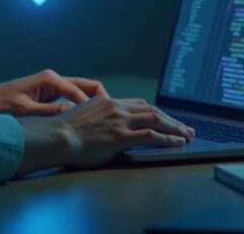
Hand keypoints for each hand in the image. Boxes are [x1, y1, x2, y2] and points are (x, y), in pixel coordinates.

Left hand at [0, 69, 107, 115]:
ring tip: (100, 122)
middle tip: (109, 119)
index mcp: (50, 80)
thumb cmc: (0, 104)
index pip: (81, 91)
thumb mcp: (25, 110)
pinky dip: (80, 107)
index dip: (94, 106)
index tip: (104, 121)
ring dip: (90, 105)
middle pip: (86, 87)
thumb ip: (50, 111)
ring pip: (80, 92)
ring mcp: (52, 85)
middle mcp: (54, 79)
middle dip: (99, 101)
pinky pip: (71, 98)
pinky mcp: (49, 93)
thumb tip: (74, 113)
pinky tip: (84, 122)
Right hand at [15, 95, 194, 173]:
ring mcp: (120, 121)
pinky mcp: (121, 136)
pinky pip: (151, 135)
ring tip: (187, 135)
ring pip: (156, 119)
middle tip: (185, 128)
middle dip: (172, 119)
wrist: (57, 137)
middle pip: (152, 110)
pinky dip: (167, 138)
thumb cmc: (64, 131)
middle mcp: (116, 108)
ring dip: (175, 128)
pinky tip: (176, 142)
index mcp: (107, 102)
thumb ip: (97, 116)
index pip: (139, 104)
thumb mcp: (82, 115)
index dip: (156, 112)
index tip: (166, 119)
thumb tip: (102, 124)